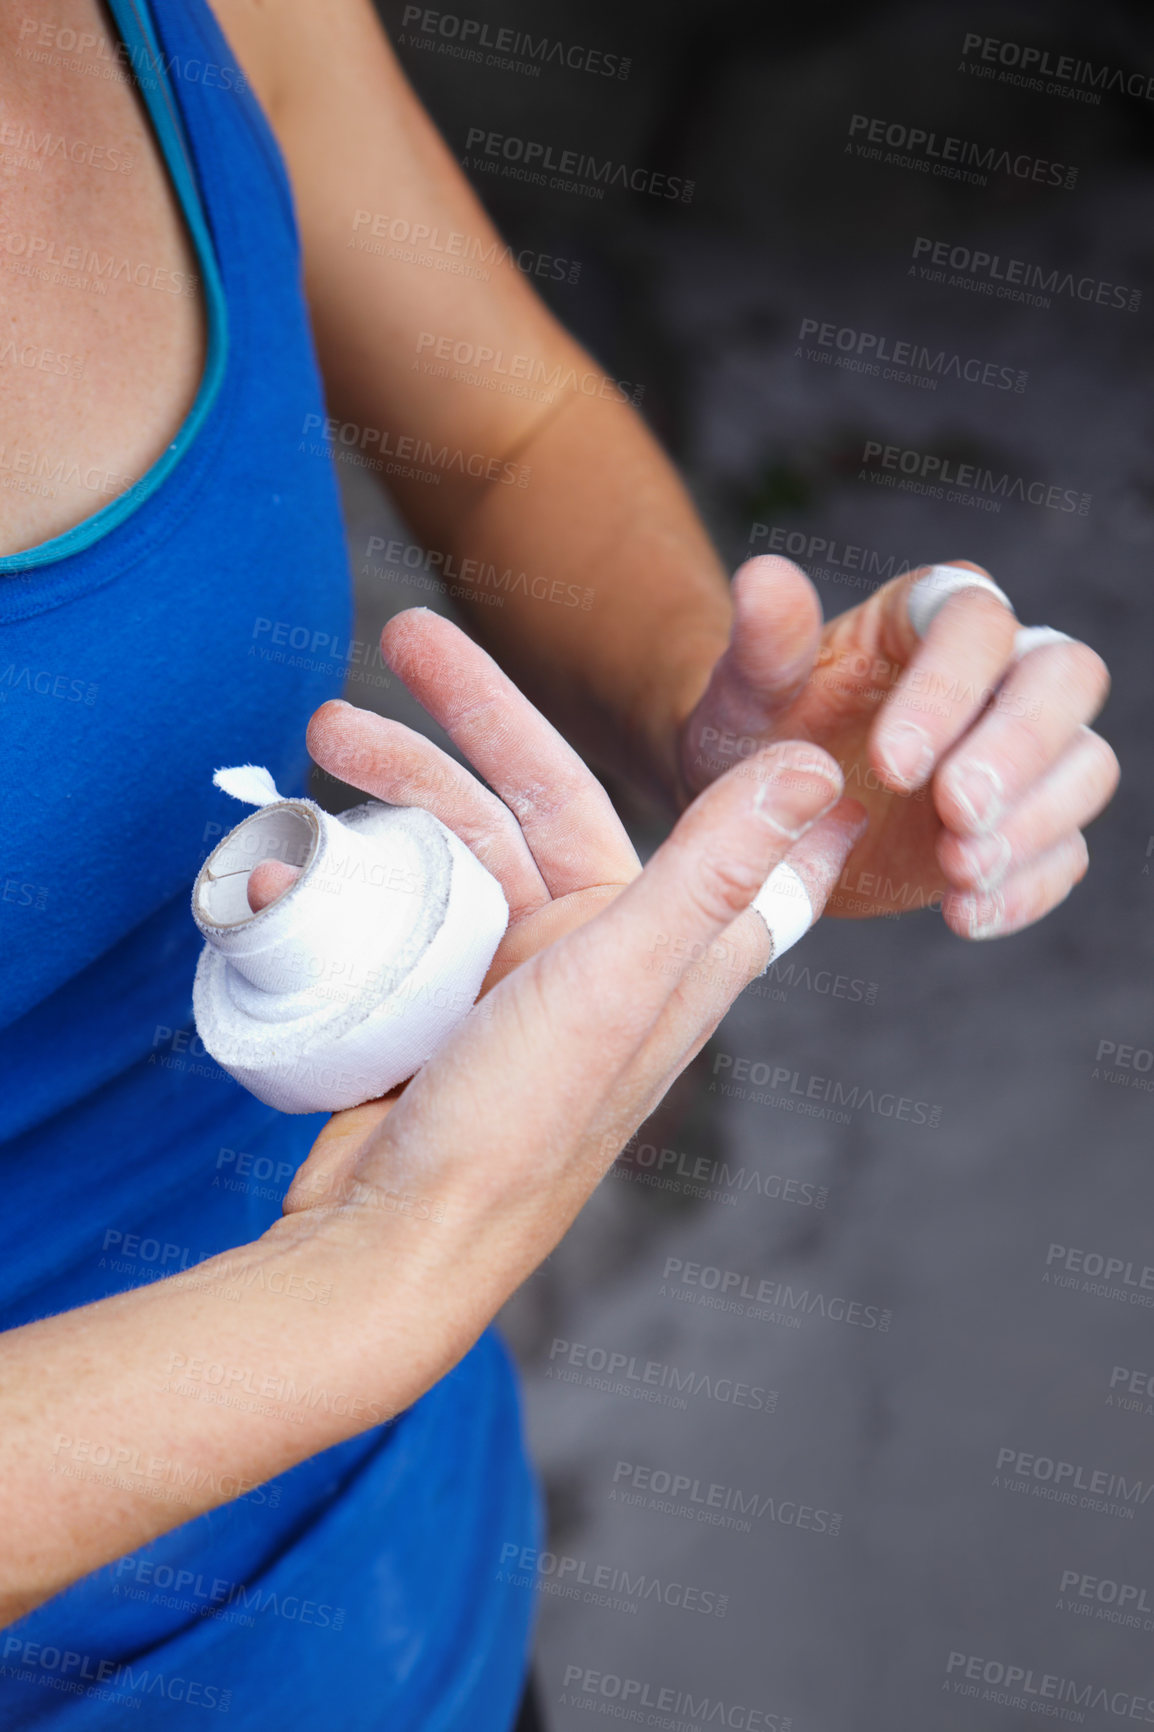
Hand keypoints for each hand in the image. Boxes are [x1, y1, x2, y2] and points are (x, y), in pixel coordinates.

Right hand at [290, 609, 865, 1263]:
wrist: (391, 1249)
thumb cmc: (519, 1130)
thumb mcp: (619, 981)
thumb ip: (713, 870)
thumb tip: (819, 769)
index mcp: (660, 944)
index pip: (629, 797)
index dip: (587, 720)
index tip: (582, 646)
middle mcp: (596, 952)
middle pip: (524, 800)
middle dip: (459, 719)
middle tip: (395, 636)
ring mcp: (513, 976)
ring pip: (453, 843)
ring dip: (393, 786)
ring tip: (322, 734)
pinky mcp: (442, 1002)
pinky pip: (401, 903)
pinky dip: (356, 870)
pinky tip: (297, 855)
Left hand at [677, 556, 1118, 939]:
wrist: (759, 816)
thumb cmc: (752, 736)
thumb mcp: (742, 696)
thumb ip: (764, 644)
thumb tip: (763, 575)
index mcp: (925, 615)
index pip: (977, 623)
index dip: (948, 691)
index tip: (892, 765)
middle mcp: (994, 669)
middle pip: (1064, 677)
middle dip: (1019, 748)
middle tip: (954, 813)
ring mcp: (1020, 751)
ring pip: (1086, 764)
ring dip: (1033, 822)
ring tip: (957, 867)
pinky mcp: (1023, 825)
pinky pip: (1066, 852)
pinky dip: (1026, 887)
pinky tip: (964, 912)